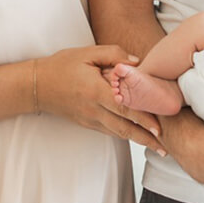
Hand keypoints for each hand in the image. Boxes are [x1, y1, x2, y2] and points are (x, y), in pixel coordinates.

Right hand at [36, 45, 165, 151]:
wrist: (37, 86)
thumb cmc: (62, 66)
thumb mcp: (87, 53)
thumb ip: (114, 55)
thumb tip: (137, 62)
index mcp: (95, 91)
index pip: (124, 107)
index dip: (143, 118)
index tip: (159, 128)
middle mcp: (93, 110)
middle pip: (124, 128)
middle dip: (146, 139)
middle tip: (166, 149)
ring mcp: (90, 120)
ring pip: (118, 133)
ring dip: (139, 140)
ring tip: (158, 148)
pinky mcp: (87, 124)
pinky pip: (110, 130)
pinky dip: (125, 134)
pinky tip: (138, 136)